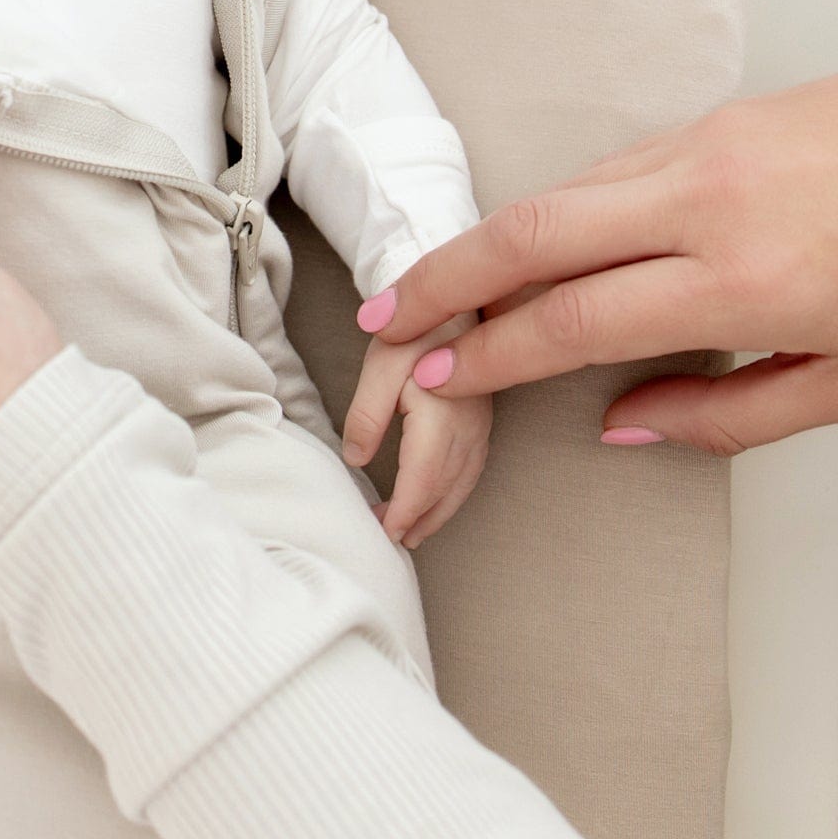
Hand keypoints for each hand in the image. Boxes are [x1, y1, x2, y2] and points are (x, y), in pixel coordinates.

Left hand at [341, 310, 490, 548]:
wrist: (452, 298)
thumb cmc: (413, 328)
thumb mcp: (379, 363)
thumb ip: (367, 413)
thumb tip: (355, 459)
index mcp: (444, 414)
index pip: (424, 478)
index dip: (404, 510)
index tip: (384, 532)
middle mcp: (470, 425)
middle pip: (446, 489)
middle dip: (419, 520)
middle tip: (390, 541)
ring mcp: (481, 423)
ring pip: (463, 484)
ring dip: (438, 512)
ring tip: (411, 533)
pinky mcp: (482, 418)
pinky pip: (472, 469)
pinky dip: (452, 493)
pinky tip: (437, 499)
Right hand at [364, 65, 837, 455]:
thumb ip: (722, 415)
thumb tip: (619, 424)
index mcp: (743, 281)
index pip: (578, 318)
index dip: (495, 350)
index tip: (444, 370)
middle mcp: (704, 204)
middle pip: (532, 234)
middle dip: (444, 276)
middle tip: (387, 311)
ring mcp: (698, 150)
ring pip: (558, 193)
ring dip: (485, 240)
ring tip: (435, 283)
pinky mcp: (703, 122)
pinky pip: (601, 170)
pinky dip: (551, 211)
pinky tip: (526, 244)